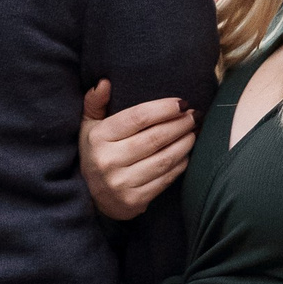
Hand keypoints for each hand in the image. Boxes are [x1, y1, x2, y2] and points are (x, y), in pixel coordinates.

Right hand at [79, 81, 196, 220]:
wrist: (89, 197)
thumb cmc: (95, 153)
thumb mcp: (88, 127)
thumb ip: (95, 103)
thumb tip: (105, 82)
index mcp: (98, 138)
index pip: (137, 118)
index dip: (164, 108)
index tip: (182, 103)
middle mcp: (108, 161)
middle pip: (155, 138)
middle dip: (180, 124)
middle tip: (194, 115)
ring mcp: (121, 183)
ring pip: (164, 159)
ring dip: (185, 143)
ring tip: (194, 132)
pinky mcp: (134, 201)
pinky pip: (165, 179)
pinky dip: (180, 164)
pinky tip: (187, 153)